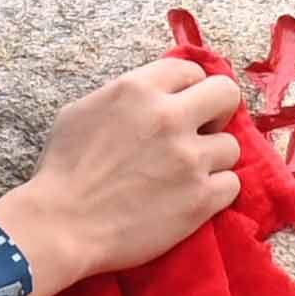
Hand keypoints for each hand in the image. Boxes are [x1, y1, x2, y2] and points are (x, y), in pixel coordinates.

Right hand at [0, 60, 248, 289]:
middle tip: (201, 132)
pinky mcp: (202, 198)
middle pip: (227, 95)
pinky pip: (232, 184)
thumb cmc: (63, 170)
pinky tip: (193, 196)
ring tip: (188, 173)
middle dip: (217, 112)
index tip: (182, 106)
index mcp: (138, 89)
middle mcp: (170, 117)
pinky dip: (215, 191)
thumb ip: (124, 96)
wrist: (62, 226)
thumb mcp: (82, 111)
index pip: (190, 70)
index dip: (188, 89)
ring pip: (231, 146)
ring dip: (212, 158)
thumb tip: (153, 94)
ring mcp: (190, 159)